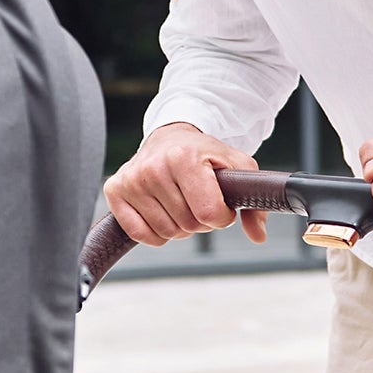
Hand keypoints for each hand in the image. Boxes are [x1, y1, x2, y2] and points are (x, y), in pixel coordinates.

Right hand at [104, 122, 265, 246]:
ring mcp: (131, 180)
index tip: (220, 202)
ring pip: (166, 233)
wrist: (170, 138)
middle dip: (200, 220)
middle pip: (189, 225)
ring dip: (179, 226)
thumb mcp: (238, 168)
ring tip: (180, 200)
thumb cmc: (205, 154)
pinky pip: (140, 234)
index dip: (222, 216)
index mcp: (184, 158)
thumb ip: (253, 202)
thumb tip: (258, 235)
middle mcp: (153, 168)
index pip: (209, 214)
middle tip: (198, 197)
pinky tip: (161, 210)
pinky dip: (155, 233)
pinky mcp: (114, 190)